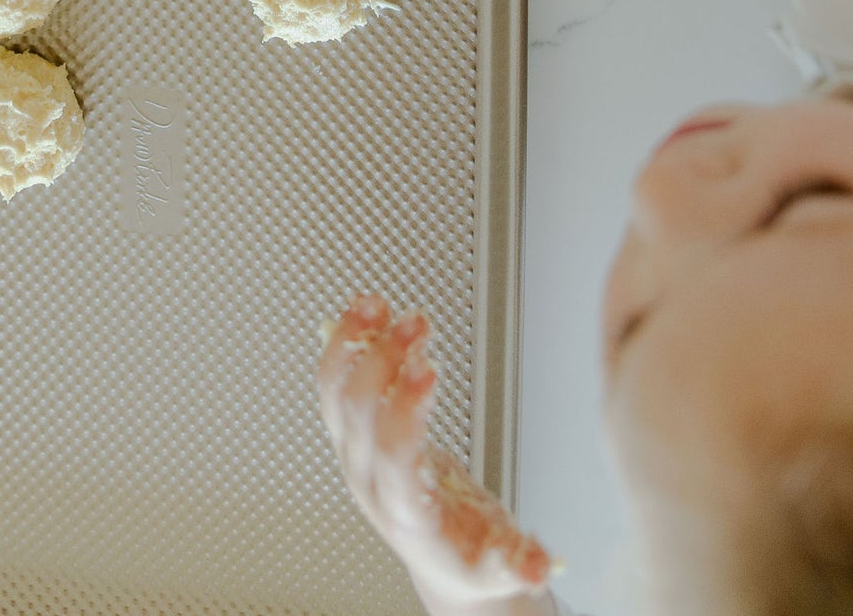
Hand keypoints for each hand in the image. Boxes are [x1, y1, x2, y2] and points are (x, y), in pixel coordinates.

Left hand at [318, 295, 555, 613]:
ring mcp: (353, 456)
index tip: (429, 368)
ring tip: (377, 304)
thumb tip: (539, 568)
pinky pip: (335, 384)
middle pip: (359, 414)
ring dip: (354, 344)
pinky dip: (347, 344)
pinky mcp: (350, 435)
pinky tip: (366, 314)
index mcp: (406, 514)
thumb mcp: (498, 569)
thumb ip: (518, 563)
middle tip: (416, 321)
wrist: (441, 562)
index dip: (405, 411)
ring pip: (336, 393)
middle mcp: (368, 481)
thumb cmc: (469, 558)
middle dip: (384, 361)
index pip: (393, 456)